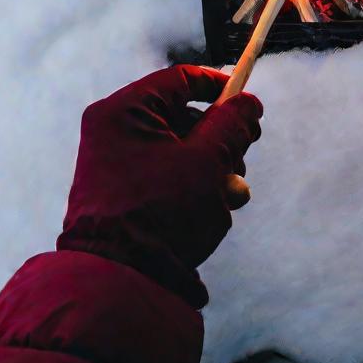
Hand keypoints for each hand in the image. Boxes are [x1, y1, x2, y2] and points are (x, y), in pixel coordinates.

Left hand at [57, 65, 262, 306]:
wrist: (119, 282)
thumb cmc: (161, 213)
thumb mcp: (208, 161)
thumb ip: (233, 124)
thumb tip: (248, 103)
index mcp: (124, 111)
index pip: (180, 80)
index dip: (220, 86)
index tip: (248, 101)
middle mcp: (114, 132)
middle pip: (183, 116)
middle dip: (221, 139)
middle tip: (243, 153)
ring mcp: (116, 164)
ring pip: (180, 149)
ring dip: (213, 167)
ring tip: (230, 194)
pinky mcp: (123, 193)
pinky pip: (165, 175)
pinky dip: (193, 186)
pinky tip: (214, 209)